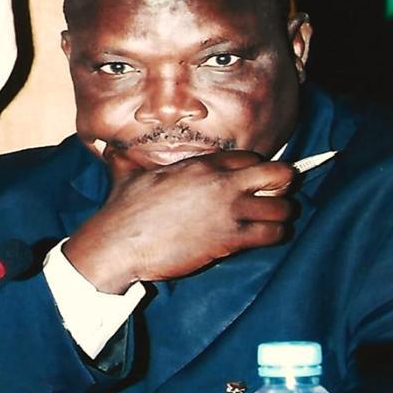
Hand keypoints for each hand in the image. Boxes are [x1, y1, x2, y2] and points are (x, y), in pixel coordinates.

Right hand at [63, 147, 296, 292]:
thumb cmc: (121, 211)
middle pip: (278, 173)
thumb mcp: (125, 175)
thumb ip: (126, 160)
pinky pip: (272, 234)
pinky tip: (264, 239)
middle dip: (282, 184)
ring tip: (271, 223)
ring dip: (280, 216)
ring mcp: (228, 210)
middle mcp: (220, 182)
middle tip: (273, 198)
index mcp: (200, 164)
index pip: (249, 157)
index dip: (254, 169)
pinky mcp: (229, 238)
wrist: (118, 244)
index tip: (251, 182)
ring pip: (282, 207)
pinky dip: (274, 237)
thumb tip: (109, 149)